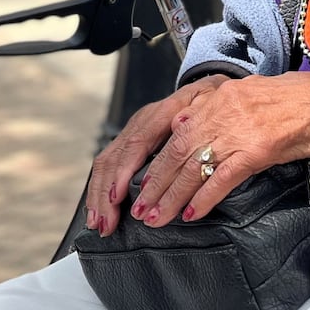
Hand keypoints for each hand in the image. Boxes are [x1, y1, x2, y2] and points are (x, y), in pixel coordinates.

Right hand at [85, 75, 229, 236]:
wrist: (206, 86)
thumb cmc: (212, 99)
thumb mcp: (211, 101)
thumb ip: (197, 113)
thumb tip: (179, 125)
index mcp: (162, 112)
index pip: (137, 142)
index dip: (124, 170)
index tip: (117, 195)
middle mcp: (142, 121)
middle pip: (115, 156)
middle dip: (106, 192)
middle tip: (106, 222)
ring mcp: (133, 130)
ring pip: (106, 162)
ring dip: (99, 195)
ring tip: (98, 223)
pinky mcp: (130, 139)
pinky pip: (107, 164)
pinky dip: (100, 188)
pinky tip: (97, 209)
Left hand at [127, 72, 309, 229]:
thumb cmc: (296, 101)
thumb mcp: (249, 97)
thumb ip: (215, 111)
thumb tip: (182, 127)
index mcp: (220, 96)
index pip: (176, 134)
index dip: (157, 162)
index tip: (142, 184)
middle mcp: (224, 110)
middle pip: (179, 152)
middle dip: (156, 184)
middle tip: (141, 209)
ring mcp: (240, 129)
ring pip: (194, 167)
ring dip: (172, 197)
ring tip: (157, 218)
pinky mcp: (258, 149)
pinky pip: (223, 177)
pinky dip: (205, 198)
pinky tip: (192, 215)